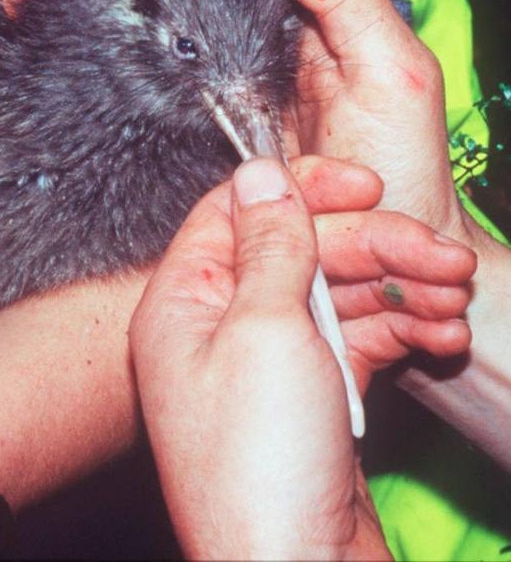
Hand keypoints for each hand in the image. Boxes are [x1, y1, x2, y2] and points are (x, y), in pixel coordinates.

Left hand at [131, 157, 470, 559]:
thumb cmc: (259, 466)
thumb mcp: (265, 332)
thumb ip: (270, 247)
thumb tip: (261, 173)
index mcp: (184, 302)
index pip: (236, 212)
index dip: (303, 190)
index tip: (366, 185)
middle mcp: (219, 328)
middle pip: (301, 253)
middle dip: (376, 247)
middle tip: (442, 257)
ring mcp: (268, 365)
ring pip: (338, 296)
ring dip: (401, 289)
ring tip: (455, 298)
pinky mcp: (312, 399)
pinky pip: (357, 343)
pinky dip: (402, 333)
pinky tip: (443, 336)